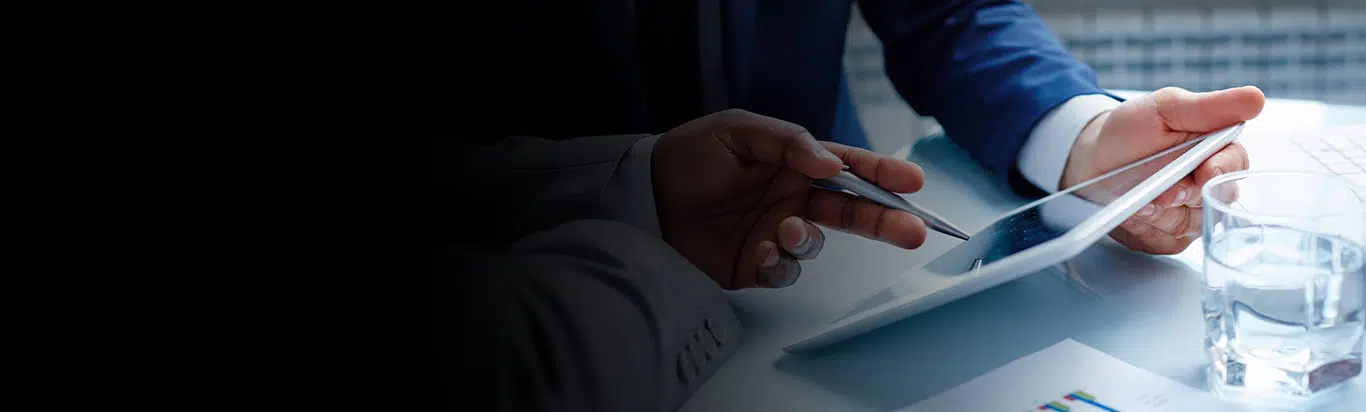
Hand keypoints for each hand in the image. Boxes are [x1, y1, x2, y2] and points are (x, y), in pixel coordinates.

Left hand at [652, 109, 928, 289]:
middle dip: (886, 220)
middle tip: (914, 230)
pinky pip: (785, 271)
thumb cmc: (688, 155)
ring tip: (785, 229)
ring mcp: (776, 232)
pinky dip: (781, 263)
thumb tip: (831, 165)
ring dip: (809, 238)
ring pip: (817, 243)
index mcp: (794, 162)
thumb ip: (787, 142)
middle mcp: (792, 198)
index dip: (882, 174)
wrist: (642, 197)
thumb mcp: (737, 131)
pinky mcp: (756, 264)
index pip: (847, 167)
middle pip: (851, 210)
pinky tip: (763, 251)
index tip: (912, 182)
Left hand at [1060, 86, 1264, 253]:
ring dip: (1161, 213)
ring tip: (1138, 200)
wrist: (1089, 159)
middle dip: (1184, 195)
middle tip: (1161, 192)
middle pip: (1217, 201)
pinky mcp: (1169, 237)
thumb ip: (1210, 107)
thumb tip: (1256, 98)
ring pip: (1190, 224)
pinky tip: (1133, 215)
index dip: (1222, 170)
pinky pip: (1168, 241)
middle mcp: (1208, 185)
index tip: (1206, 172)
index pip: (1235, 165)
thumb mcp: (1166, 109)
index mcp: (1215, 151)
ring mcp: (1190, 213)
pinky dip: (1148, 229)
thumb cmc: (1130, 131)